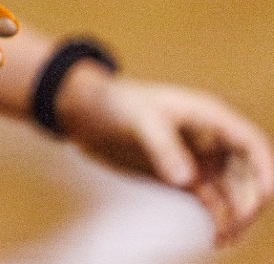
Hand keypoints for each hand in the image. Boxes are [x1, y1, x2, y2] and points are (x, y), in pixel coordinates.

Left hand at [57, 68, 273, 246]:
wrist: (87, 112)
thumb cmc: (116, 104)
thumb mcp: (140, 119)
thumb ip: (163, 146)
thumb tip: (188, 181)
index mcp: (211, 117)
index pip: (251, 143)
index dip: (265, 167)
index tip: (268, 192)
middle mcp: (213, 141)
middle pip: (249, 175)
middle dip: (250, 201)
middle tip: (234, 225)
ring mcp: (201, 161)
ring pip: (234, 194)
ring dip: (236, 217)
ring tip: (223, 240)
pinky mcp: (186, 179)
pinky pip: (213, 203)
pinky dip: (219, 221)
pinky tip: (215, 239)